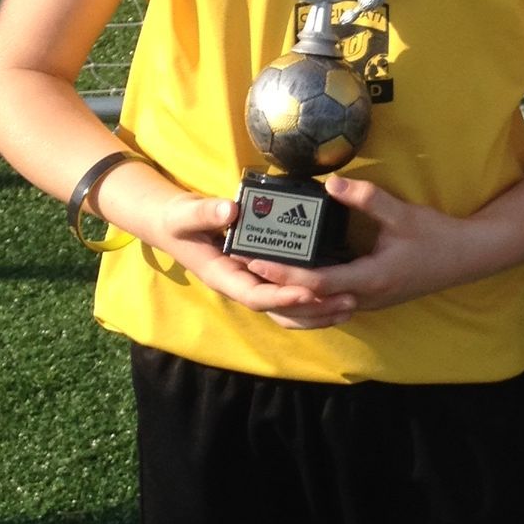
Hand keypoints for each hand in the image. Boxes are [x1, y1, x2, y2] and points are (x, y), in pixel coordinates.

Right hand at [156, 193, 359, 330]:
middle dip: (313, 310)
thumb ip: (206, 213)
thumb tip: (231, 210)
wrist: (173, 228)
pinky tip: (337, 297)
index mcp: (224, 276)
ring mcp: (253, 284)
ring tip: (350, 306)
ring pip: (287, 311)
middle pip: (279, 311)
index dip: (283, 296)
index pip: (257, 296)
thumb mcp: (187, 214)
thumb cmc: (179, 221)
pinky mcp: (263, 278)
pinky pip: (288, 299)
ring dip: (318, 312)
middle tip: (347, 302)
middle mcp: (241, 286)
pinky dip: (312, 303)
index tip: (310, 291)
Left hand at [261, 173, 475, 313]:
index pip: (318, 283)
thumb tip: (332, 184)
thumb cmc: (435, 236)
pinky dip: (308, 296)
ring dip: (289, 296)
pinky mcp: (370, 298)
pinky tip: (292, 282)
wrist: (466, 258)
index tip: (259, 262)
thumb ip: (367, 199)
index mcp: (372, 278)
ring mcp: (368, 302)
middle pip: (312, 301)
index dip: (286, 275)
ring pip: (320, 308)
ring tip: (260, 276)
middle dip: (277, 287)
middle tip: (246, 268)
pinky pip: (331, 304)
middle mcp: (366, 297)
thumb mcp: (402, 213)